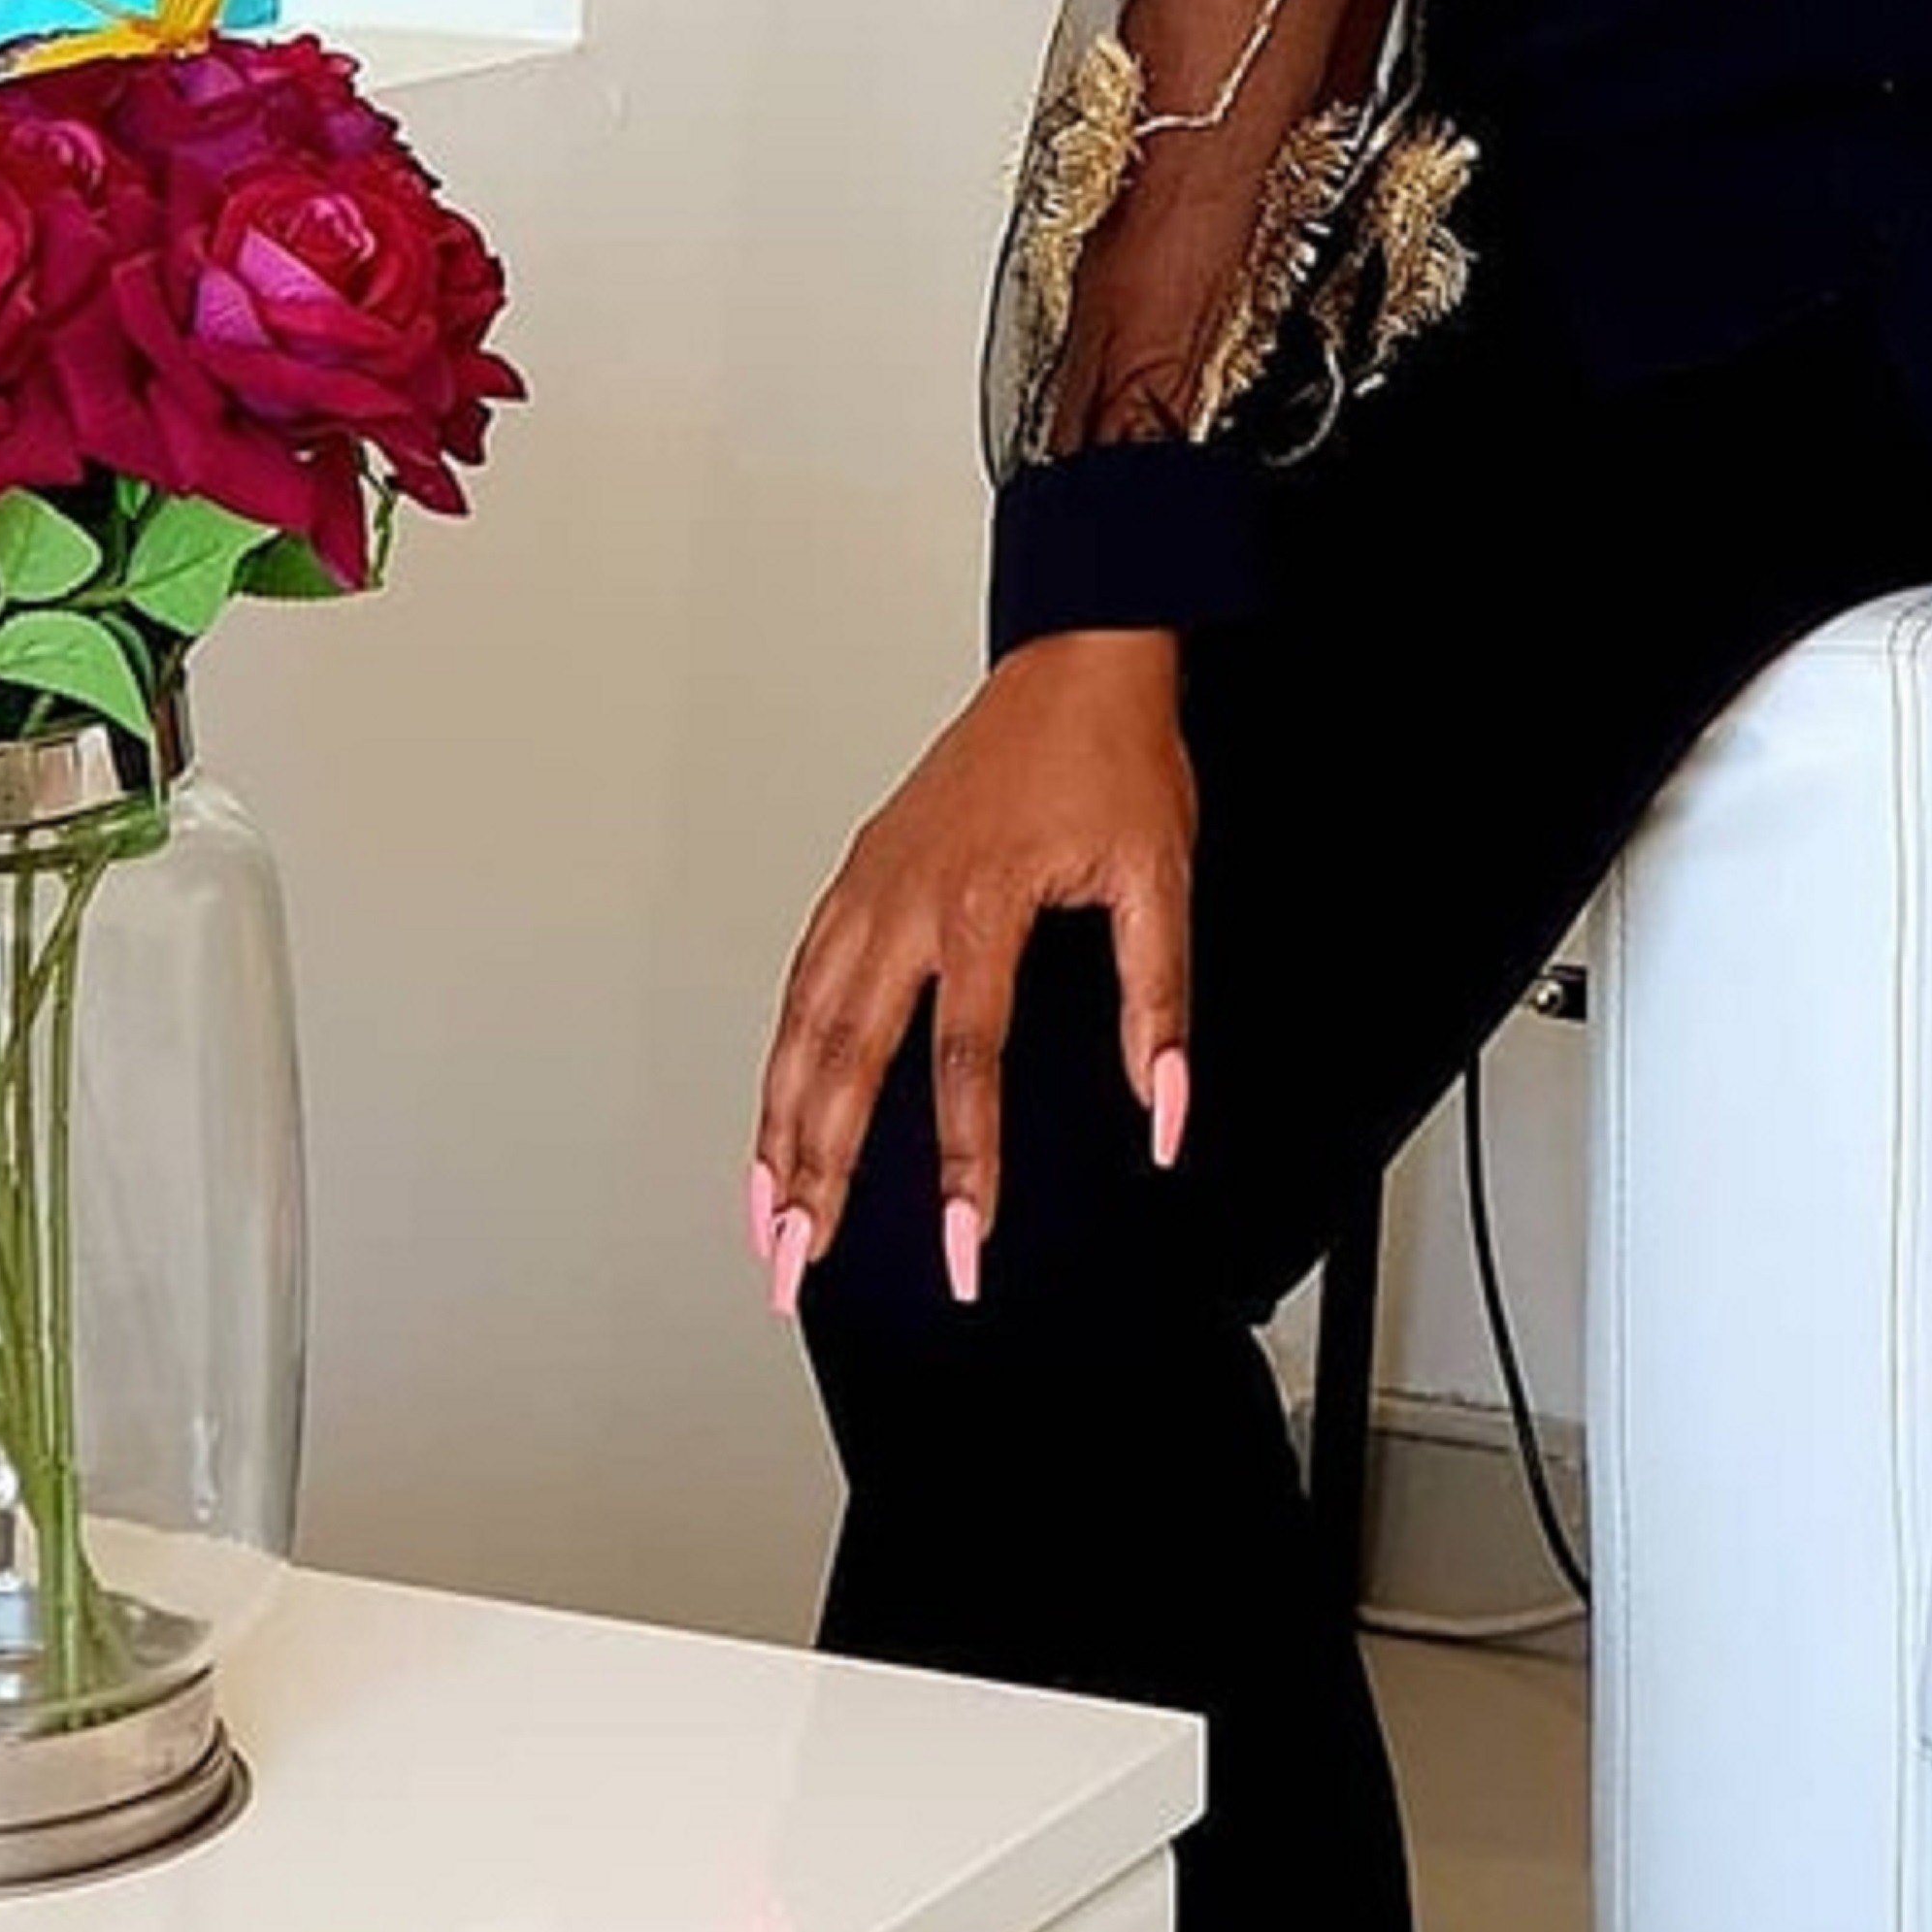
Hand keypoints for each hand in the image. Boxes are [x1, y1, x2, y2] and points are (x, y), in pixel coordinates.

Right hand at [749, 627, 1195, 1312]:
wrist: (1076, 664)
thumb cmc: (1116, 760)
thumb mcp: (1161, 878)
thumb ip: (1159, 1003)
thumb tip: (1165, 1110)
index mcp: (982, 902)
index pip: (963, 1065)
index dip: (962, 1166)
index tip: (961, 1244)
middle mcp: (907, 898)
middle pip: (843, 1062)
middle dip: (817, 1178)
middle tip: (800, 1267)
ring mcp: (872, 885)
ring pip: (802, 1028)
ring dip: (777, 1130)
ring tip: (766, 1219)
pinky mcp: (860, 874)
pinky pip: (802, 980)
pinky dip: (779, 1054)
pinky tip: (774, 1108)